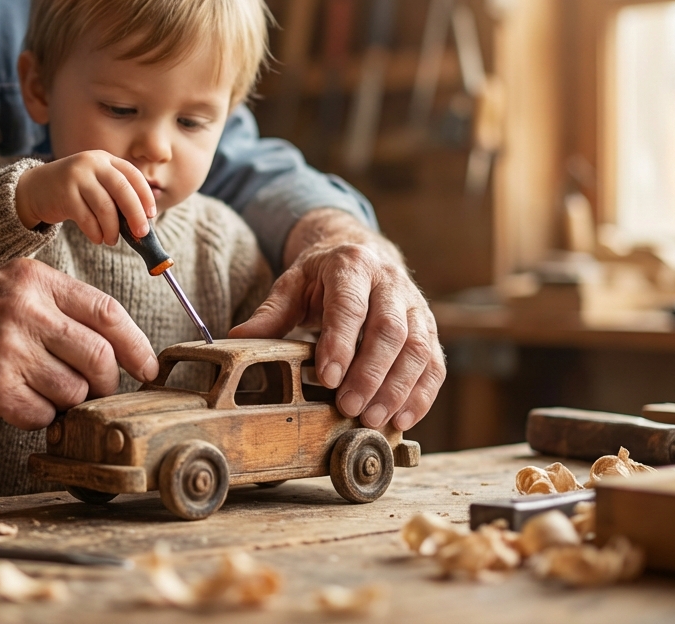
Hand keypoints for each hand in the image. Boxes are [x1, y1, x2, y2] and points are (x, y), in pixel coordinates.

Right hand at [0, 258, 158, 429]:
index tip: (148, 367)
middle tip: (97, 390)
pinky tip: (16, 402)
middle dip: (107, 382)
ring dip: (67, 400)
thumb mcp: (6, 284)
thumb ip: (56, 306)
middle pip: (100, 358)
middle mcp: (26, 312)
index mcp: (35, 280)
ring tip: (41, 390)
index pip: (107, 313)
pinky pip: (42, 415)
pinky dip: (38, 416)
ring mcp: (10, 351)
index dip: (137, 345)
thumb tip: (112, 344)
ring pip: (74, 391)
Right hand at [15, 151, 155, 244]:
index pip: (133, 175)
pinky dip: (95, 232)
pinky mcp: (64, 194)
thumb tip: (142, 221)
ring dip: (113, 229)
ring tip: (112, 240)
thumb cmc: (73, 191)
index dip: (145, 195)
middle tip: (141, 233)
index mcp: (105, 160)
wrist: (34, 189)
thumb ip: (116, 195)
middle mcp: (92, 164)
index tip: (151, 215)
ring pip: (104, 207)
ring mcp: (77, 177)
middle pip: (122, 189)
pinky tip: (98, 239)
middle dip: (135, 214)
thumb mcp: (95, 183)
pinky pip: (86, 218)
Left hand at [229, 209, 444, 430]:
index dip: (340, 342)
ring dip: (398, 389)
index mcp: (352, 265)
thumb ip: (271, 313)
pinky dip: (422, 394)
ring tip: (374, 419)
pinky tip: (402, 419)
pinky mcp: (429, 329)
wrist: (362, 254)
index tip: (327, 378)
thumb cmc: (323, 276)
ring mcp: (415, 305)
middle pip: (390, 329)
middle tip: (349, 407)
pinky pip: (435, 363)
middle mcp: (390, 281)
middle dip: (371, 373)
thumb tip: (239, 337)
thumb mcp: (292, 284)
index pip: (350, 305)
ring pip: (419, 348)